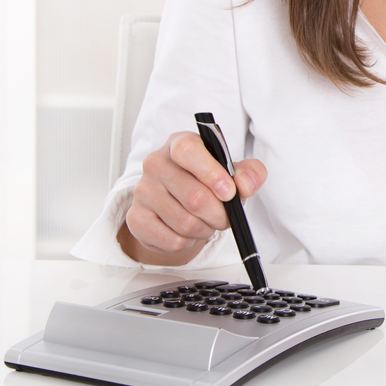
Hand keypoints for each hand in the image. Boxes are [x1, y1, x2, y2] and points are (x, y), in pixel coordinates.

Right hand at [117, 131, 266, 264]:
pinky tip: (190, 231)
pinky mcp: (136, 218)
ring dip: (205, 229)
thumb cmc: (208, 184)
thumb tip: (245, 183)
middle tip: (225, 217)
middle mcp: (156, 163)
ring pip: (185, 222)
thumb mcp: (233, 173)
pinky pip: (172, 240)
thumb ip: (249, 173)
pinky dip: (189, 241)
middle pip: (193, 196)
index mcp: (179, 144)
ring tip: (207, 222)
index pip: (188, 151)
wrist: (180, 207)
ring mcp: (143, 191)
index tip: (229, 192)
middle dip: (219, 214)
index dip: (211, 173)